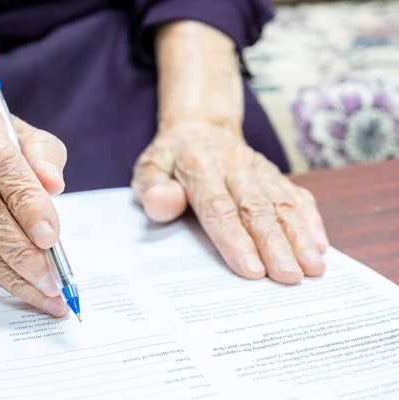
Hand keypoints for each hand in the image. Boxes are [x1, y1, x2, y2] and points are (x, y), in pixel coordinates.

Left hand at [131, 119, 329, 283]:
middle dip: (275, 244)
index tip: (252, 269)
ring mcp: (259, 169)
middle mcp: (234, 166)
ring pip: (282, 202)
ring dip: (300, 236)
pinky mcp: (274, 174)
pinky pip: (296, 195)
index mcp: (199, 167)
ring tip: (313, 267)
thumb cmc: (171, 159)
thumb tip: (163, 202)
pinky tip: (320, 245)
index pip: (218, 207)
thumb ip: (152, 187)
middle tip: (289, 276)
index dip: (235, 240)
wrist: (200, 127)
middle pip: (257, 208)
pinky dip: (311, 219)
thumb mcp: (149, 168)